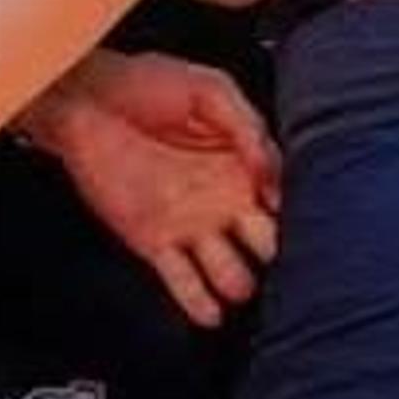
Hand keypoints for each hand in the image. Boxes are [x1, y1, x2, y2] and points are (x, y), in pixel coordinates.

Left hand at [24, 52, 281, 327]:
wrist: (86, 99)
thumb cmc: (145, 84)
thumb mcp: (209, 89)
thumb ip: (246, 126)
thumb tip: (271, 172)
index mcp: (243, 164)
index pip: (284, 200)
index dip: (300, 214)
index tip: (312, 224)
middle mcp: (224, 201)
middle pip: (267, 245)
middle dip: (281, 258)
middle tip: (291, 267)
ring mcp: (191, 226)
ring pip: (231, 272)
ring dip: (240, 284)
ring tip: (245, 287)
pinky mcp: (155, 242)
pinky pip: (184, 282)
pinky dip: (199, 303)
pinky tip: (213, 314)